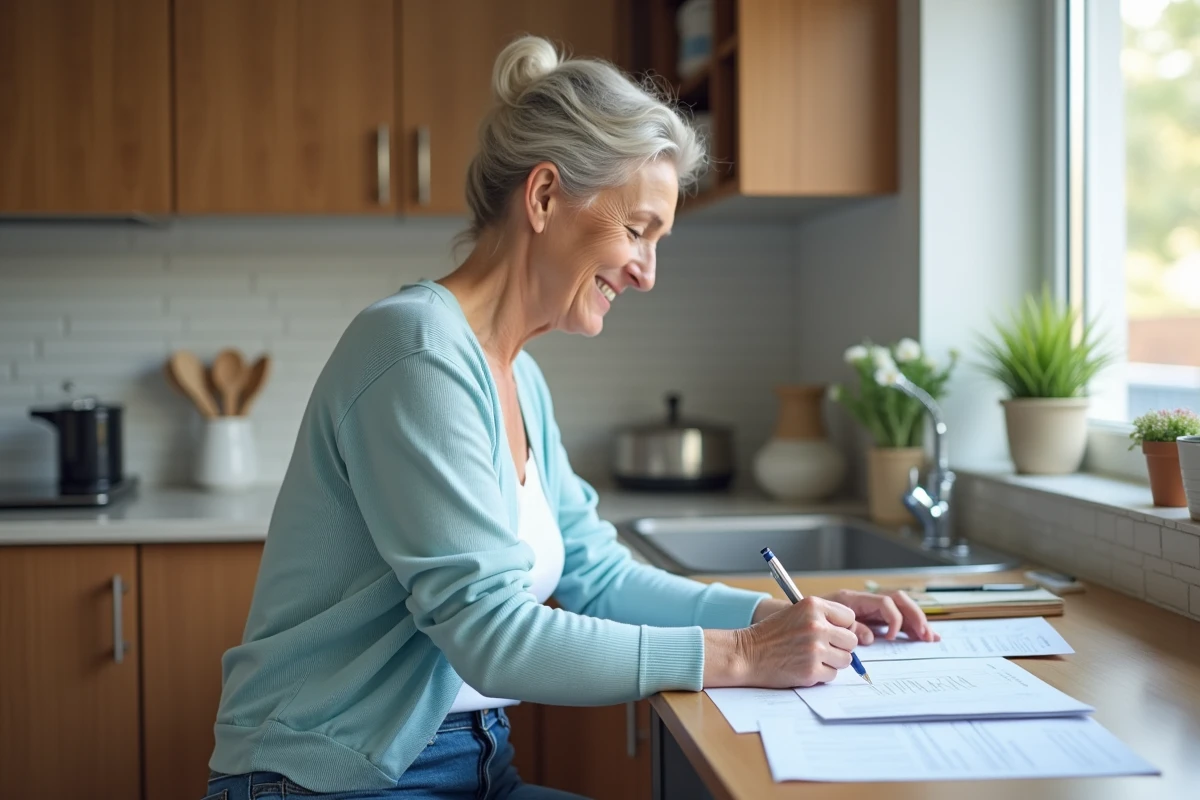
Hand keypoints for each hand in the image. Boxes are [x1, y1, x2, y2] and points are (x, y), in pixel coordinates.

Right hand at [706, 596, 858, 688]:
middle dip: (840, 646)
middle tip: (822, 649)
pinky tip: (804, 667)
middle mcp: (817, 626)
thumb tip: (853, 632)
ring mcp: (815, 649)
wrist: (746, 653)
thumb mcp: (796, 613)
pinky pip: (832, 675)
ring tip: (812, 658)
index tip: (832, 633)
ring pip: (845, 660)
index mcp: (813, 606)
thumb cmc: (770, 634)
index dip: (842, 627)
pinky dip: (821, 675)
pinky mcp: (811, 670)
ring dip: (832, 662)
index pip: (849, 617)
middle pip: (851, 641)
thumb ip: (823, 617)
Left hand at [822, 589, 938, 644]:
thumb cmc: (811, 619)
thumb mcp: (827, 622)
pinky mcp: (870, 618)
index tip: (892, 637)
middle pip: (899, 600)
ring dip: (917, 621)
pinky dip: (908, 627)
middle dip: (915, 616)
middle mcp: (866, 601)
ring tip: (930, 638)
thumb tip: (870, 637)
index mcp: (855, 599)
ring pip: (901, 608)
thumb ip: (850, 628)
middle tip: (926, 635)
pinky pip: (894, 618)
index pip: (885, 602)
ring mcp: (870, 608)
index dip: (894, 618)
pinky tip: (920, 636)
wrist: (797, 618)